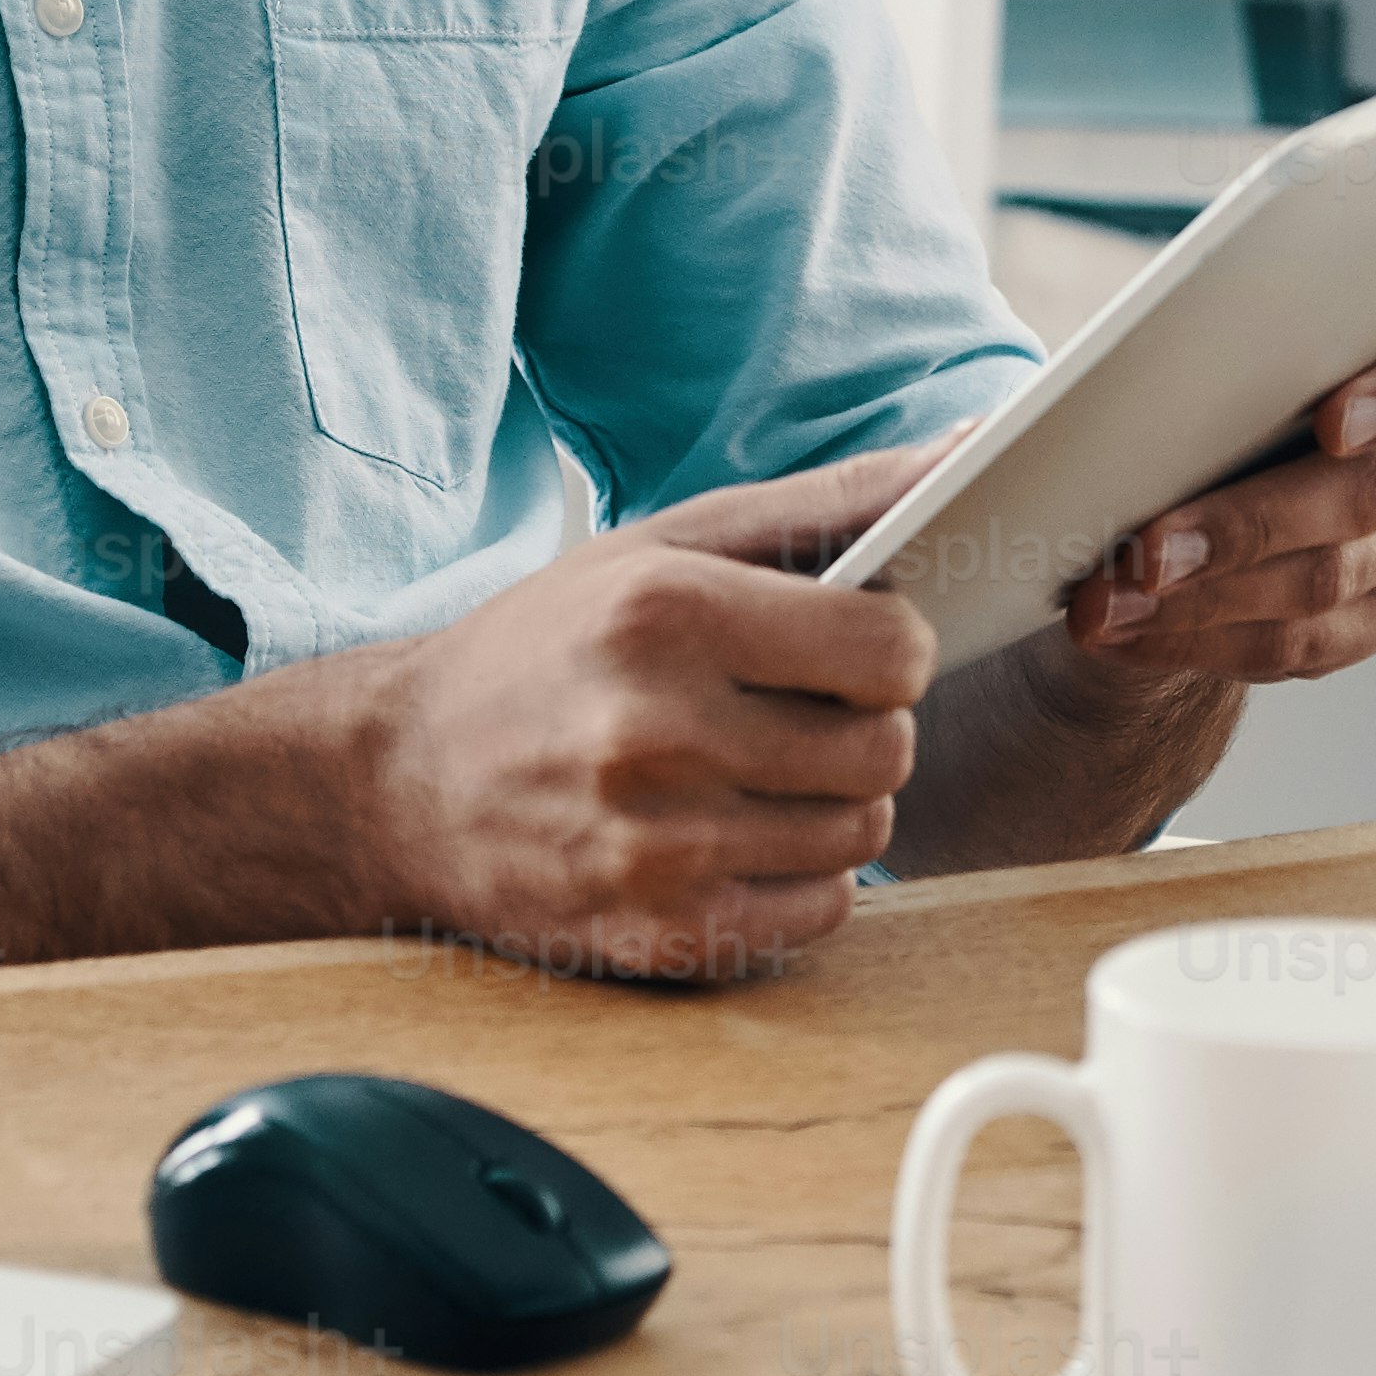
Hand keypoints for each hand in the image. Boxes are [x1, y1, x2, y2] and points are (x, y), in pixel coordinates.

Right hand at [331, 454, 939, 983]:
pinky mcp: (656, 932)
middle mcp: (658, 734)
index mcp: (667, 617)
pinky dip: (803, 877)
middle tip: (802, 710)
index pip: (890, 648)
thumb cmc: (548, 648)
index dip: (893, 645)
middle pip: (887, 748)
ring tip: (764, 770)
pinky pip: (819, 914)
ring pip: (862, 834)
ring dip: (838, 802)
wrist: (397, 780)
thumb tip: (978, 443)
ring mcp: (656, 847)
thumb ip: (830, 499)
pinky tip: (740, 834)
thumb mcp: (669, 544)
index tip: (851, 643)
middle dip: (867, 726)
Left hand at [1045, 288, 1375, 700]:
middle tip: (1141, 549)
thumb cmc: (1218, 358)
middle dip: (1244, 526)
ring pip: (1331, 583)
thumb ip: (1205, 326)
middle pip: (1375, 491)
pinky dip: (1202, 644)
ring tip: (1101, 605)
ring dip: (1203, 600)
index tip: (1326, 419)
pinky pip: (1304, 649)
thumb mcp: (1218, 323)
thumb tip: (1087, 390)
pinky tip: (1125, 635)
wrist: (1214, 451)